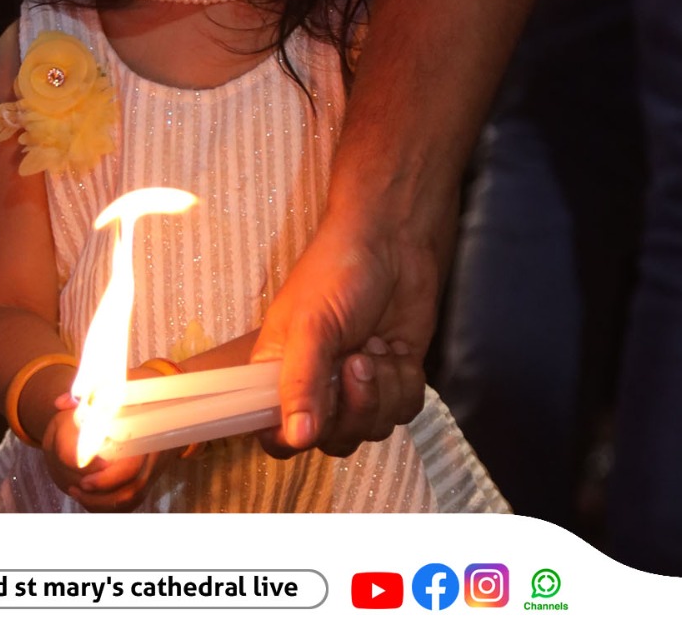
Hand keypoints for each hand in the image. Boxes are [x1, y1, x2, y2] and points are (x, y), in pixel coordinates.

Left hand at [42, 392, 172, 511]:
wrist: (177, 401)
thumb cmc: (147, 391)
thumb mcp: (124, 385)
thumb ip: (92, 393)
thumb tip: (60, 402)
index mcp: (150, 434)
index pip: (132, 467)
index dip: (108, 478)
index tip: (84, 479)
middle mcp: (155, 456)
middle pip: (133, 488)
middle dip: (103, 494)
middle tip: (77, 486)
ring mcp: (155, 468)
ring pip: (133, 498)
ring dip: (105, 502)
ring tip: (77, 491)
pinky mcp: (150, 475)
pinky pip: (133, 499)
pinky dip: (112, 504)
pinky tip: (90, 497)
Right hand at [251, 203, 445, 455]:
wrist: (395, 240)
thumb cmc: (338, 271)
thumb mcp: (310, 325)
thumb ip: (300, 382)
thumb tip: (296, 437)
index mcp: (279, 374)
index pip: (276, 435)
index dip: (293, 437)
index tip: (314, 418)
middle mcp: (317, 387)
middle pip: (331, 440)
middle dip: (353, 408)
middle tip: (357, 361)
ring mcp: (358, 386)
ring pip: (372, 429)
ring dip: (382, 390)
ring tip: (376, 345)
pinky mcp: (395, 378)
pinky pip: (403, 411)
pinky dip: (405, 383)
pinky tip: (396, 348)